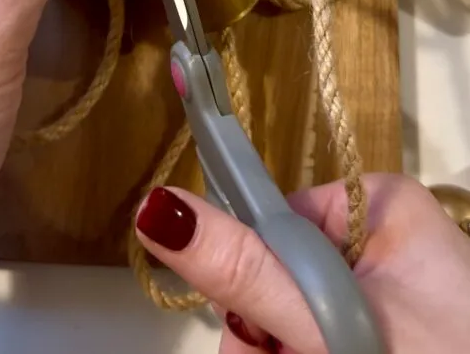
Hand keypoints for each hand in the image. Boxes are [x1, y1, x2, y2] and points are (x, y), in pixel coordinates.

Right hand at [136, 175, 469, 352]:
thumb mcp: (333, 322)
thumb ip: (248, 270)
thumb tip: (157, 205)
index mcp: (378, 205)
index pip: (273, 221)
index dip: (251, 280)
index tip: (261, 335)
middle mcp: (378, 238)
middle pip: (277, 275)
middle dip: (267, 336)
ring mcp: (384, 290)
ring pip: (290, 317)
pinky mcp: (380, 329)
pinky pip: (314, 337)